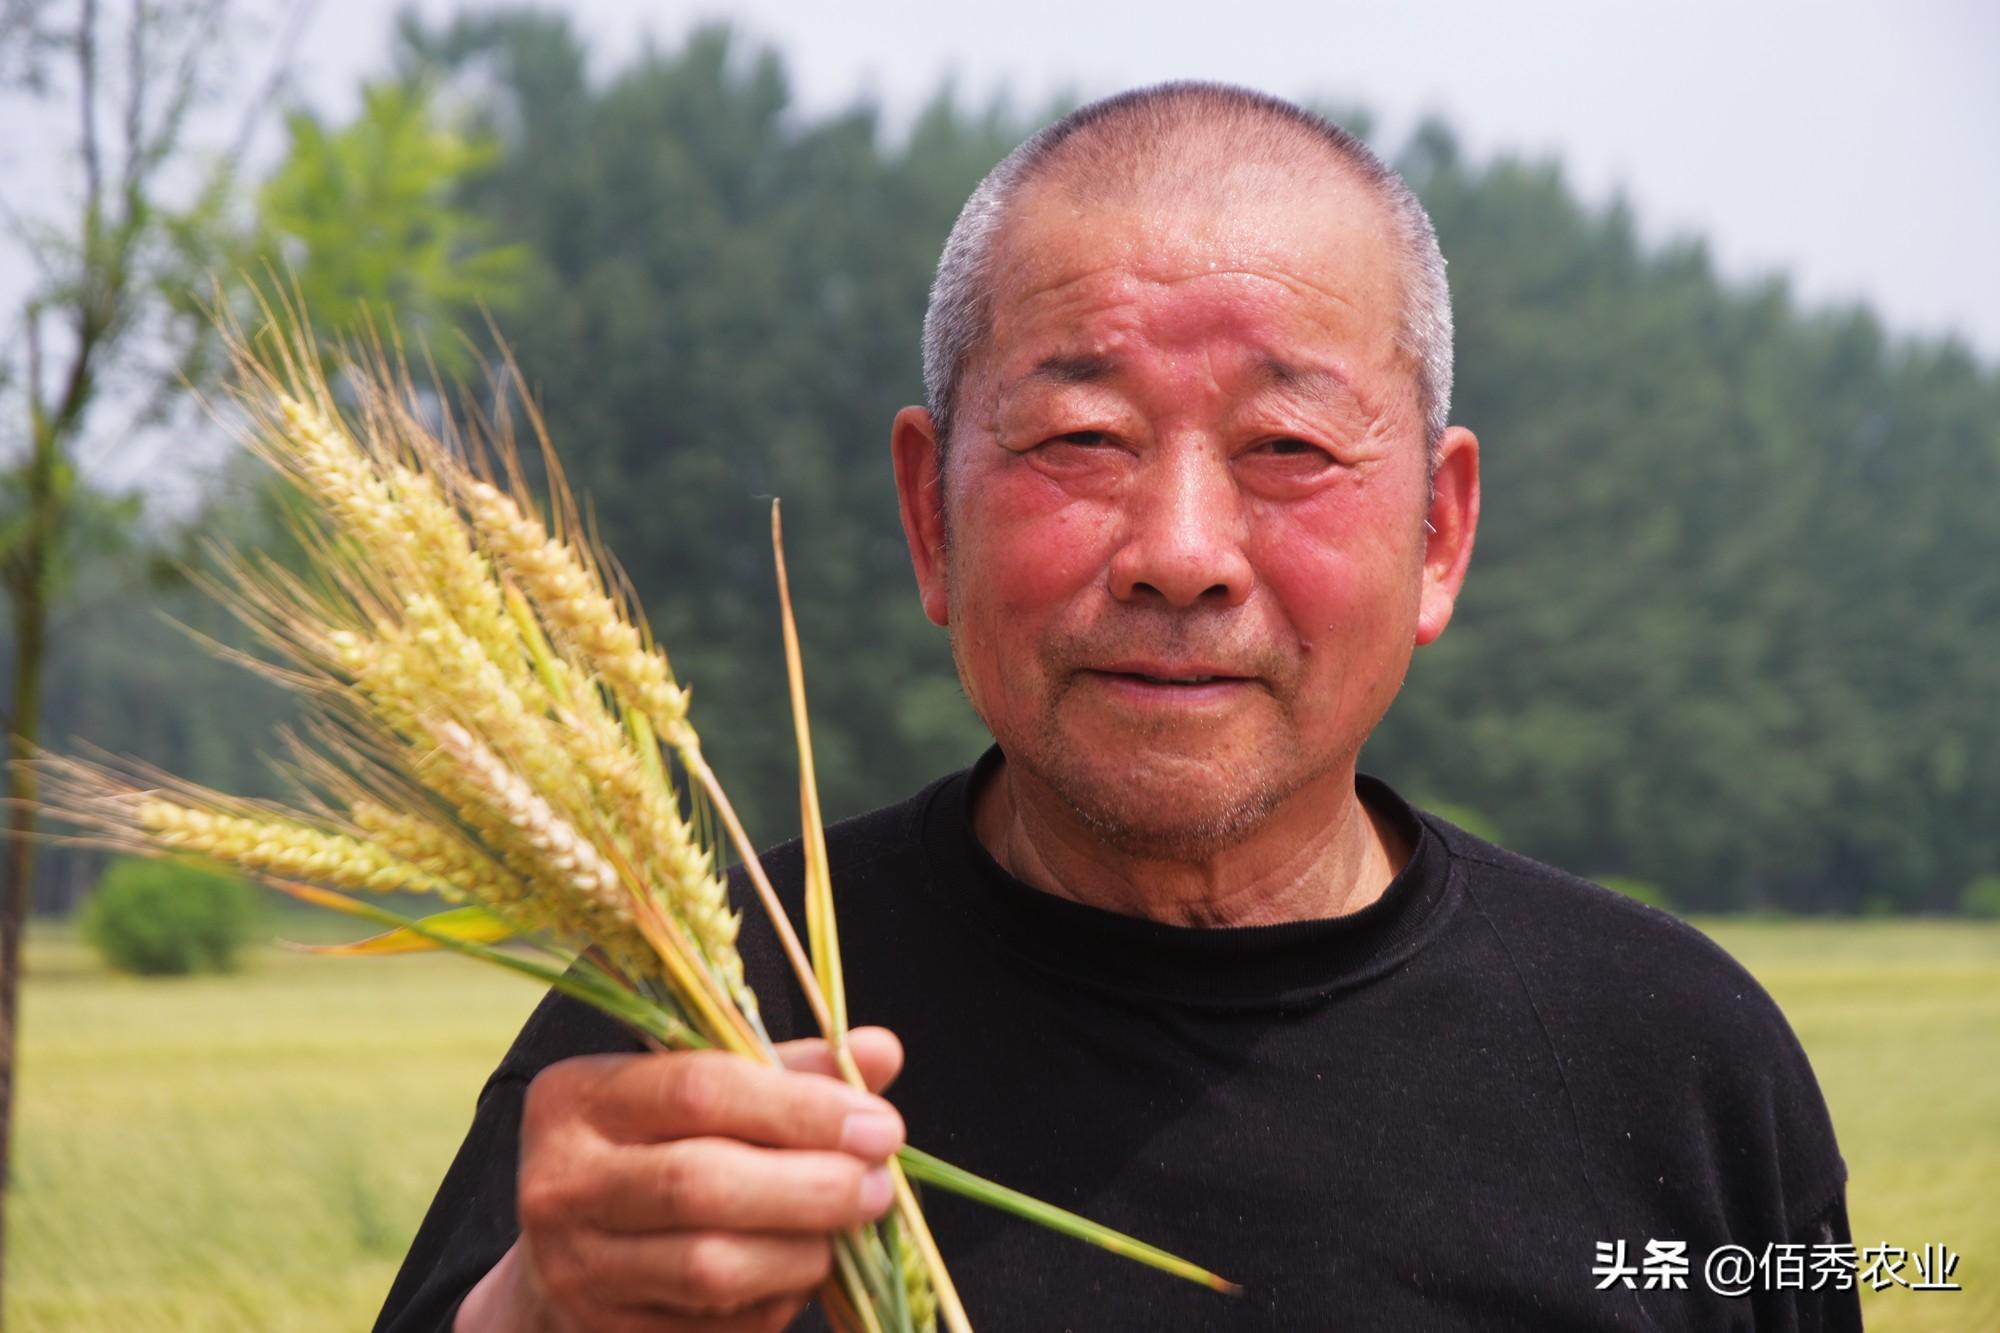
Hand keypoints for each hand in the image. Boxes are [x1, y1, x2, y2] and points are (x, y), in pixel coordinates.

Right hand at [456, 1027, 906, 1332]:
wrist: (570, 1254)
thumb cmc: (658, 1149)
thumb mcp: (707, 1092)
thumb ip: (792, 1071)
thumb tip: (881, 1052)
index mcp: (580, 1097)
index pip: (700, 1089)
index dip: (801, 1109)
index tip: (879, 1125)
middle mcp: (561, 1182)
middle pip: (701, 1183)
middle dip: (811, 1187)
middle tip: (878, 1185)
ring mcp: (575, 1269)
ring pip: (709, 1267)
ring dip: (801, 1251)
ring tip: (845, 1230)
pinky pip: (714, 1326)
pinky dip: (775, 1300)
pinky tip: (797, 1271)